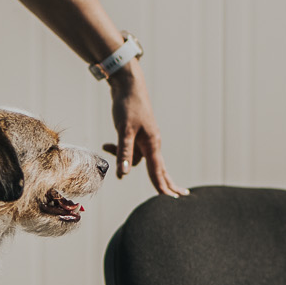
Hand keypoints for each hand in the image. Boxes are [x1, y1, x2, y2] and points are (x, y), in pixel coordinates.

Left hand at [105, 66, 187, 195]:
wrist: (127, 85)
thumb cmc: (128, 106)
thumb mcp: (124, 130)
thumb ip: (124, 153)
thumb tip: (124, 174)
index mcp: (152, 144)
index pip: (157, 171)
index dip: (162, 187)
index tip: (172, 200)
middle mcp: (152, 142)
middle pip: (158, 168)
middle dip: (165, 182)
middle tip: (178, 196)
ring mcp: (145, 137)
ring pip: (136, 157)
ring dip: (121, 156)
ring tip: (107, 145)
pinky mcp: (137, 132)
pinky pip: (131, 148)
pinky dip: (120, 149)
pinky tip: (107, 144)